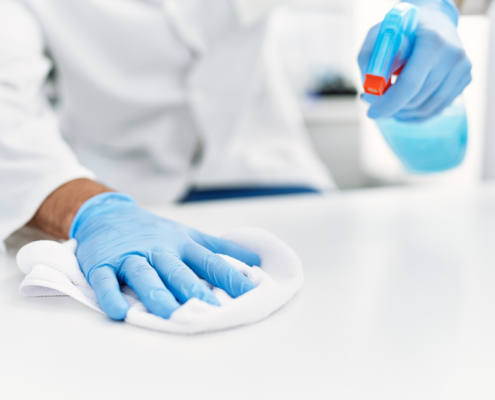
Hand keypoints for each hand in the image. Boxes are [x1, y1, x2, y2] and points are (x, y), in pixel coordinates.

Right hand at [70, 193, 260, 319]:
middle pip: (177, 270)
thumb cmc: (153, 231)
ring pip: (144, 275)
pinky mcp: (102, 263)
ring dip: (155, 293)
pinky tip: (119, 312)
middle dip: (193, 289)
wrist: (107, 214)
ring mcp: (129, 256)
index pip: (209, 262)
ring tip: (168, 312)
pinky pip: (106, 281)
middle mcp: (158, 249)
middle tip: (210, 309)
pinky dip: (110, 296)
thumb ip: (219, 249)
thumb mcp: (187, 235)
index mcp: (181, 244)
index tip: (250, 293)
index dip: (230, 277)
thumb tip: (255, 261)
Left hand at [358, 3, 471, 121]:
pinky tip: (403, 107)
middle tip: (374, 103)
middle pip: (416, 99)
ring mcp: (462, 69)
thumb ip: (369, 60)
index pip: (410, 84)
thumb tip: (370, 91)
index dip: (389, 103)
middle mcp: (452, 55)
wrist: (433, 22)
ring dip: (402, 112)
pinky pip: (436, 109)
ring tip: (388, 104)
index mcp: (432, 41)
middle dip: (391, 107)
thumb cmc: (403, 30)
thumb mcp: (379, 37)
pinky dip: (416, 114)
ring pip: (426, 109)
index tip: (372, 112)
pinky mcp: (465, 79)